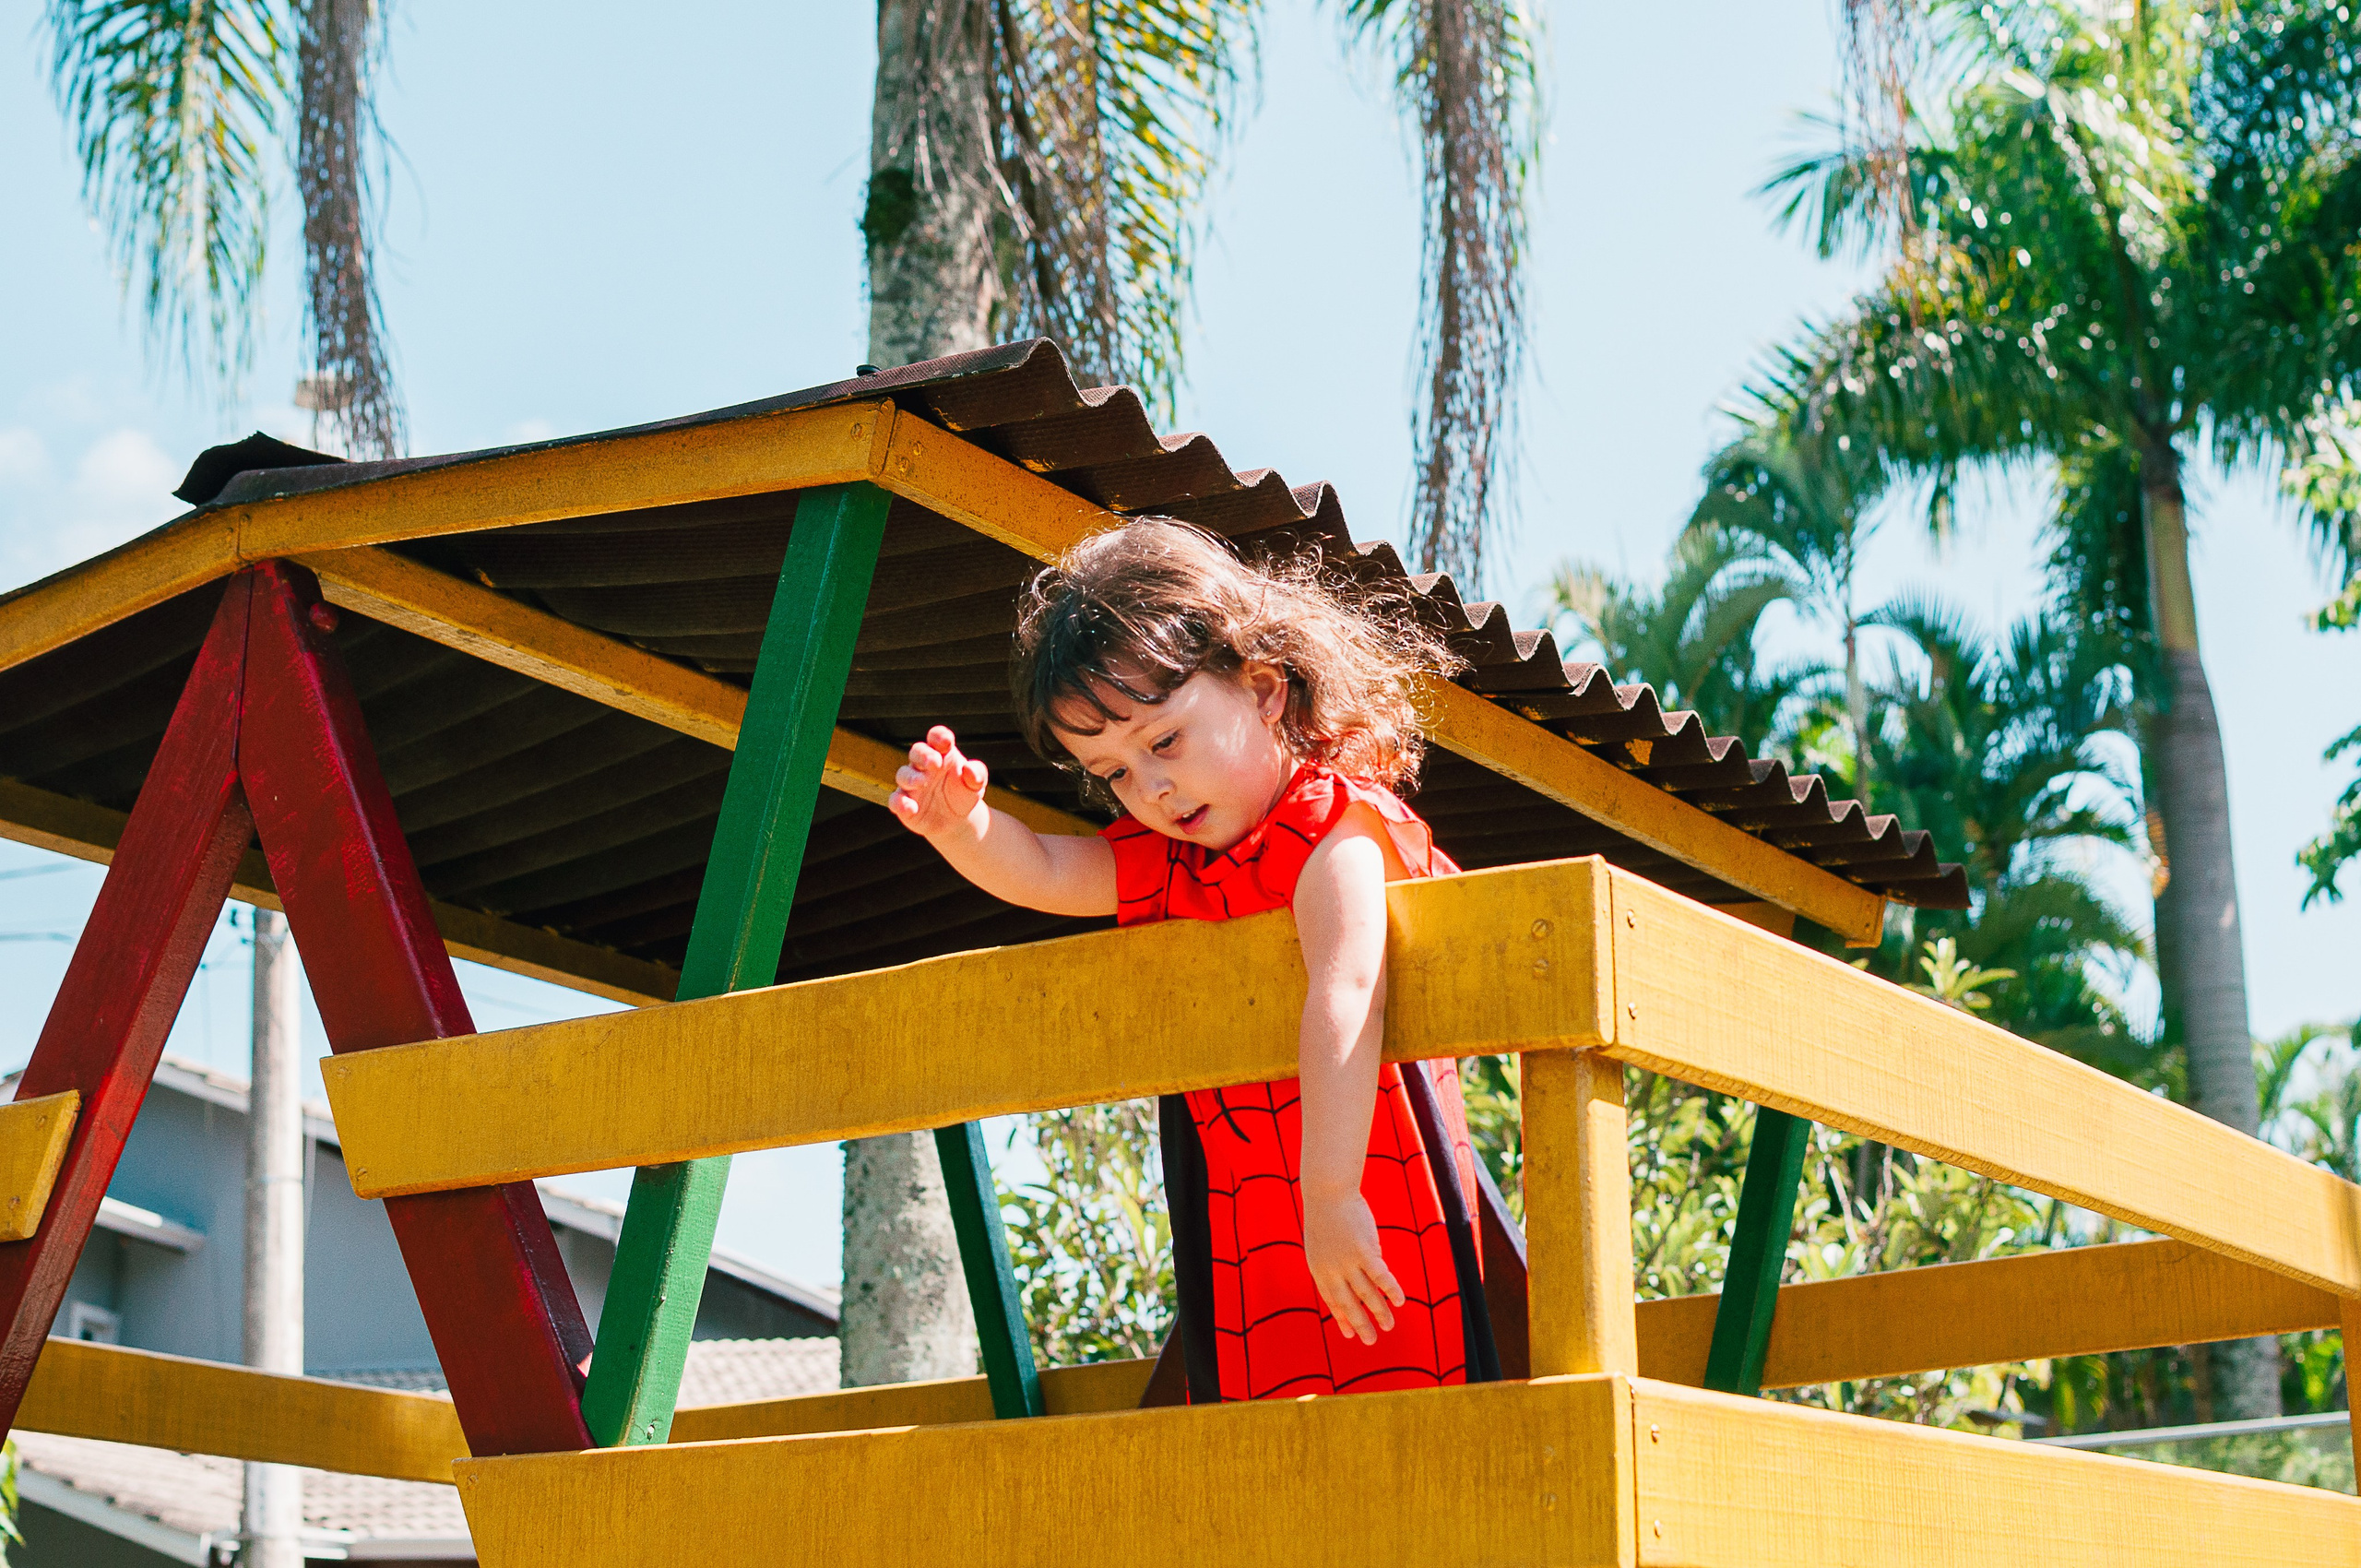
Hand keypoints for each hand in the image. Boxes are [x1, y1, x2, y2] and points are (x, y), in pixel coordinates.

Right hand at [889, 725, 989, 839]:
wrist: (956, 820)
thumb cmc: (964, 794)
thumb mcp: (976, 784)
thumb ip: (977, 774)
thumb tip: (970, 770)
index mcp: (942, 754)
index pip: (936, 737)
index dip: (939, 736)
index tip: (946, 742)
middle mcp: (923, 766)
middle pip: (917, 751)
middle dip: (923, 755)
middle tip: (934, 763)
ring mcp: (911, 784)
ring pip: (903, 774)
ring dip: (911, 777)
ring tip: (923, 783)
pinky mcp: (903, 802)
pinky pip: (895, 800)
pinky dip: (900, 803)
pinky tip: (910, 808)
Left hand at [1300, 1189, 1402, 1345]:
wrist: (1327, 1192)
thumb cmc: (1327, 1215)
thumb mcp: (1323, 1243)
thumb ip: (1334, 1263)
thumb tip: (1356, 1278)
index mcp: (1320, 1269)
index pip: (1332, 1300)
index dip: (1342, 1318)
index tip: (1351, 1333)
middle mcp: (1332, 1270)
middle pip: (1348, 1303)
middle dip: (1361, 1324)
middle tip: (1370, 1341)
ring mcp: (1348, 1262)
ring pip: (1367, 1294)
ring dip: (1379, 1311)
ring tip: (1389, 1326)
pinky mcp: (1364, 1251)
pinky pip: (1380, 1276)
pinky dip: (1391, 1290)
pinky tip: (1400, 1302)